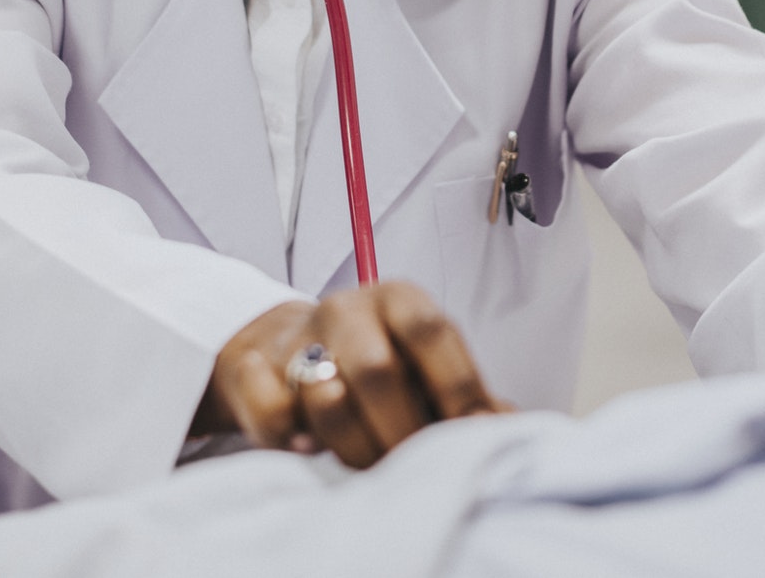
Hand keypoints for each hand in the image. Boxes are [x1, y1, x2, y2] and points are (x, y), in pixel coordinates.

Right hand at [195, 281, 502, 467]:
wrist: (287, 344)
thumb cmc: (376, 361)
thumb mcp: (423, 365)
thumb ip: (464, 394)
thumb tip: (511, 427)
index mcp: (399, 299)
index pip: (433, 333)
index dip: (458, 389)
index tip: (473, 436)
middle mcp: (348, 309)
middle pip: (378, 371)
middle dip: (402, 431)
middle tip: (414, 465)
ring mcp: (297, 335)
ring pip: (325, 398)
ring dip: (354, 445)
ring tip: (369, 463)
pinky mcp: (253, 368)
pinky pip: (270, 411)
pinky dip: (290, 438)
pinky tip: (309, 450)